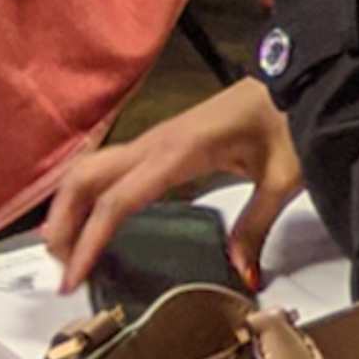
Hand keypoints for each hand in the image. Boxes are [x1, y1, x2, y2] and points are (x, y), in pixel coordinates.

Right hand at [44, 78, 302, 294]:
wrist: (297, 79)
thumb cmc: (290, 122)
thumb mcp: (283, 178)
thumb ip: (257, 224)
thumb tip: (241, 272)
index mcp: (179, 152)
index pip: (117, 201)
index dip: (88, 241)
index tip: (72, 278)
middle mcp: (156, 143)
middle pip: (85, 179)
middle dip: (62, 223)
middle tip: (60, 269)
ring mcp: (155, 139)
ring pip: (91, 170)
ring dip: (68, 207)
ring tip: (66, 250)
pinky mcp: (162, 141)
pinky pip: (110, 167)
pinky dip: (88, 194)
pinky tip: (91, 220)